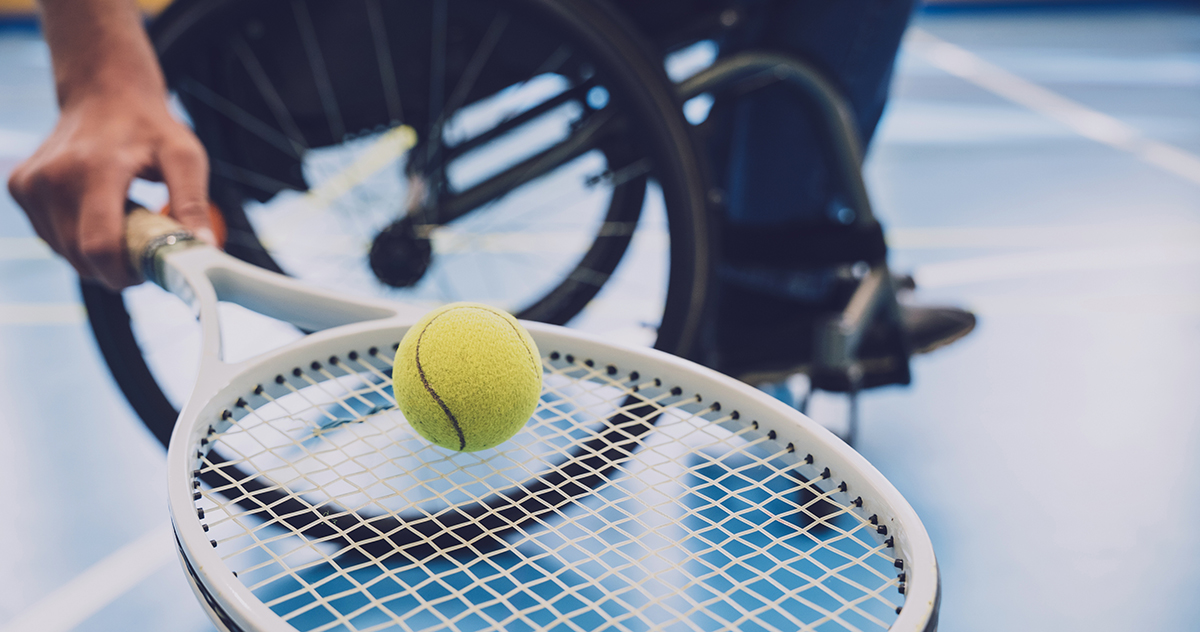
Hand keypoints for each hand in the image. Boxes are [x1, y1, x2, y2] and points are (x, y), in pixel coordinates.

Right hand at [8, 92, 212, 289]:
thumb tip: (204, 248)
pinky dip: (73, 238)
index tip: (145, 273)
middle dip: (112, 268)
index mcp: (96, 169)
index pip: (99, 245)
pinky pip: (48, 236)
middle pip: (79, 256)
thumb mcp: (184, 157)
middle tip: (139, 250)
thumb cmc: (149, 127)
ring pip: (62, 251)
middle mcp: (54, 177)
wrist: (103, 91)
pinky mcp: (20, 187)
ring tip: (119, 222)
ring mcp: (30, 182)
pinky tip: (95, 212)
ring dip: (93, 253)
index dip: (123, 273)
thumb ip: (193, 203)